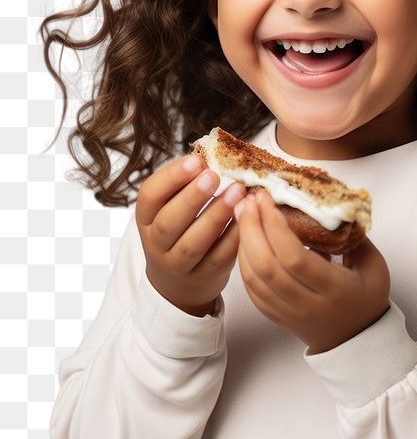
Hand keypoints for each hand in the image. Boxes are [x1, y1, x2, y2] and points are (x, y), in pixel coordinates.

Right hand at [135, 155, 246, 316]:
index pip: (149, 196)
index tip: (196, 160)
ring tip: (237, 192)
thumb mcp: (171, 209)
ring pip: (193, 244)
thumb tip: (213, 154)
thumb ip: (185, 186)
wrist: (179, 284)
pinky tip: (247, 217)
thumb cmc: (180, 233)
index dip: (171, 177)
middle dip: (192, 197)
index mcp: (146, 219)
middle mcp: (157, 244)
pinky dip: (234, 237)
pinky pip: (219, 257)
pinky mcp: (204, 277)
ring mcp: (178, 265)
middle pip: (169, 222)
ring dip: (216, 216)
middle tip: (214, 176)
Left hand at [234, 190, 390, 353]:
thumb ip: (354, 235)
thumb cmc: (367, 296)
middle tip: (248, 201)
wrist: (356, 339)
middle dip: (252, 229)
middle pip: (267, 266)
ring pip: (254, 278)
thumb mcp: (373, 265)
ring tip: (242, 213)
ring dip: (243, 243)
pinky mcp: (275, 316)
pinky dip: (243, 262)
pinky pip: (251, 288)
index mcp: (334, 290)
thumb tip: (332, 205)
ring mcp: (287, 313)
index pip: (295, 258)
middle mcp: (306, 304)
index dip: (275, 226)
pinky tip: (244, 240)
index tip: (267, 199)